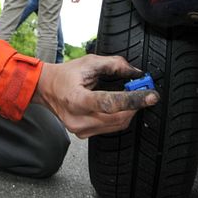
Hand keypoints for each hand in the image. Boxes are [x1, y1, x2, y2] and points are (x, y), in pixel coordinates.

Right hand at [31, 54, 159, 137]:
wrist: (46, 89)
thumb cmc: (66, 75)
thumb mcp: (89, 62)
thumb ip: (114, 64)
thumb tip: (136, 73)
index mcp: (76, 99)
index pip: (109, 103)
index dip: (133, 99)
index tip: (151, 95)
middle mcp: (77, 118)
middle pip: (118, 117)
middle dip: (135, 104)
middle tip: (144, 91)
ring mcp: (80, 129)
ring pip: (117, 125)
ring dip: (130, 111)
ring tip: (131, 96)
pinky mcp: (84, 134)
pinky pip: (110, 129)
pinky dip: (120, 117)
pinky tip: (119, 106)